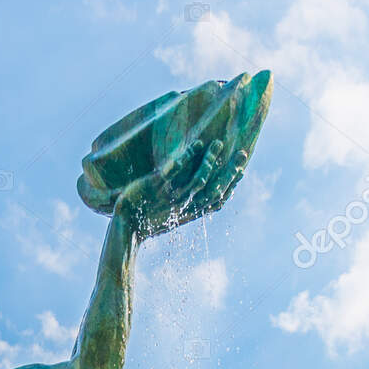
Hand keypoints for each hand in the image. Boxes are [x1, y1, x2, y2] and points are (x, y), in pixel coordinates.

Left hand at [116, 138, 248, 239]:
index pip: (216, 201)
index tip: (242, 171)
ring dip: (210, 160)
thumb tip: (194, 197)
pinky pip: (175, 171)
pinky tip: (196, 144)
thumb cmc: (146, 219)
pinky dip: (188, 157)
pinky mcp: (157, 187)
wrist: (126, 225)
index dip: (231, 186)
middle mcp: (184, 205)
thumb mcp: (170, 216)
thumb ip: (184, 206)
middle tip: (242, 154)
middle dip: (229, 171)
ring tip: (218, 143)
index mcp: (189, 213)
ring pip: (198, 179)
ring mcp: (171, 197)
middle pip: (213, 188)